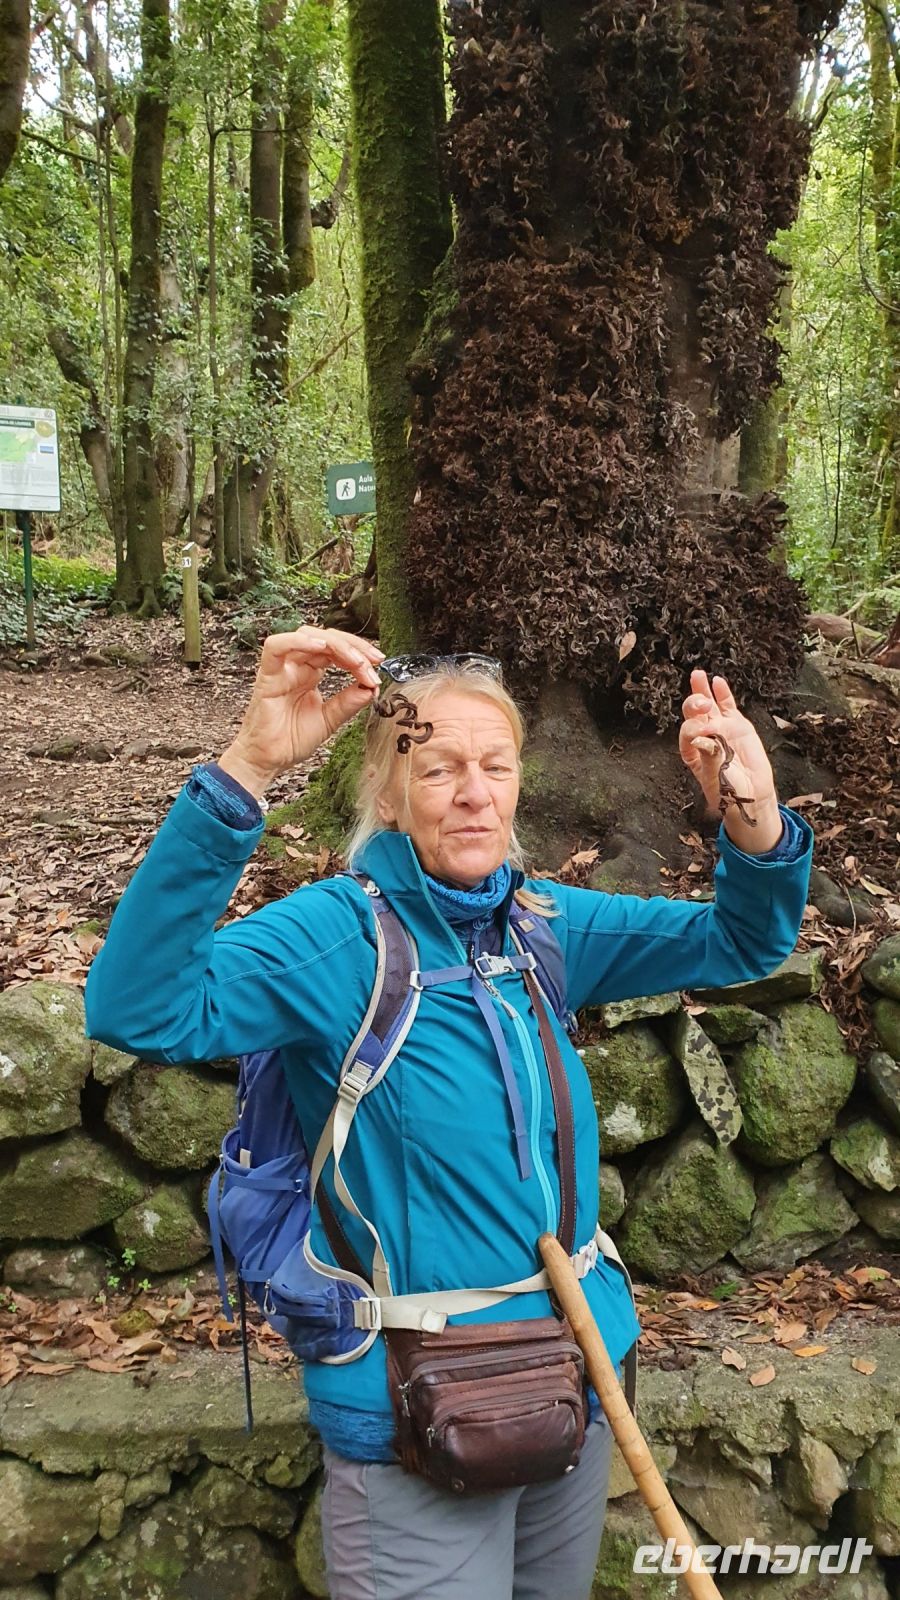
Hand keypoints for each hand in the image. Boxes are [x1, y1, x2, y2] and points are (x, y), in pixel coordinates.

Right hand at [218, 627, 383, 796]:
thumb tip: (371, 688)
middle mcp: (297, 666)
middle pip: (327, 639)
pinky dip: (298, 641)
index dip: (360, 654)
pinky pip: (276, 647)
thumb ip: (349, 702)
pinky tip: (320, 646)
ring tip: (356, 661)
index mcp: (312, 673)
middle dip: (354, 646)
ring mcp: (282, 668)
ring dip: (337, 644)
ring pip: (307, 636)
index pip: (338, 650)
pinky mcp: (267, 675)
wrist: (268, 760)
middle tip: (374, 662)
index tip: (378, 667)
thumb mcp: (330, 720)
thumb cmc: (290, 740)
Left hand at [678, 670, 782, 852]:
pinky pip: (727, 706)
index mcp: (692, 751)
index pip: (688, 733)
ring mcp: (720, 728)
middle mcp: (703, 737)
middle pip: (694, 714)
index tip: (704, 733)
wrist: (752, 795)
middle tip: (701, 703)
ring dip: (701, 690)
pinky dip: (723, 694)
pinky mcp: (737, 725)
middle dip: (695, 704)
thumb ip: (710, 756)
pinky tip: (717, 681)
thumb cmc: (730, 791)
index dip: (694, 730)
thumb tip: (701, 739)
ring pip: (708, 705)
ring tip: (697, 675)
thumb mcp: (717, 777)